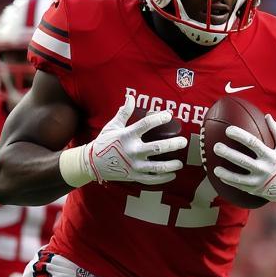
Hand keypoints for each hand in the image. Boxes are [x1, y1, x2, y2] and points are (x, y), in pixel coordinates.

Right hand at [62, 94, 186, 186]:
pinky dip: (163, 178)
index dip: (159, 118)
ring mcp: (133, 165)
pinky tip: (172, 175)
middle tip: (183, 142)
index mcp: (127, 136)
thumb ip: (124, 112)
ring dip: (170, 165)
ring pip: (156, 167)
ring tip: (180, 163)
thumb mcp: (112, 126)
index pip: (146, 125)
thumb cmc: (104, 142)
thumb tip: (131, 97)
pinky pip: (151, 180)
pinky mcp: (134, 176)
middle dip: (172, 145)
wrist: (92, 163)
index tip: (169, 115)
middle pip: (157, 147)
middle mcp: (132, 151)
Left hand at [212, 114, 275, 206]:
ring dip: (225, 173)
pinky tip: (220, 176)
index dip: (239, 136)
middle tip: (216, 147)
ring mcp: (258, 182)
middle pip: (242, 161)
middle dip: (228, 153)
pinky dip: (229, 181)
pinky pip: (239, 186)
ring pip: (238, 178)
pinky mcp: (255, 190)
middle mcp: (264, 169)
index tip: (228, 130)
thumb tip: (267, 116)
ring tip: (214, 168)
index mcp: (271, 156)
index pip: (253, 143)